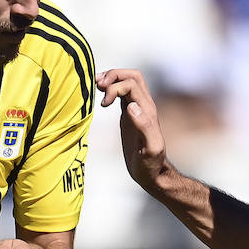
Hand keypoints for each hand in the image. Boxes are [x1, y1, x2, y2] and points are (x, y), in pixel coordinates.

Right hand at [96, 68, 168, 191]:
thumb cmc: (150, 165)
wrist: (152, 173)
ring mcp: (137, 109)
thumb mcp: (149, 149)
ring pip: (128, 81)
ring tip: (97, 85)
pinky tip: (102, 95)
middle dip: (114, 75)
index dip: (115, 87)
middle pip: (132, 76)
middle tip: (99, 86)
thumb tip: (131, 106)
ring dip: (112, 78)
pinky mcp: (130, 115)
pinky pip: (123, 93)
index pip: (131, 84)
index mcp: (147, 111)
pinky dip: (112, 88)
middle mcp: (144, 107)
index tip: (104, 104)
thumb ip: (144, 126)